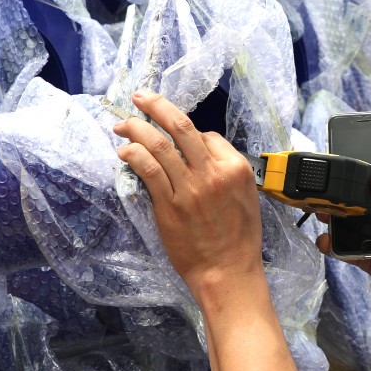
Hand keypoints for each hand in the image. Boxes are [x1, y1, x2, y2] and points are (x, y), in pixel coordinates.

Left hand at [112, 91, 263, 300]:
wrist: (227, 272)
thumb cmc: (238, 241)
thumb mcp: (246, 198)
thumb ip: (226, 172)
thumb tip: (203, 152)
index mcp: (236, 168)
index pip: (206, 135)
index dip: (185, 133)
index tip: (171, 135)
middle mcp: (213, 172)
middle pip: (180, 127)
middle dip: (156, 106)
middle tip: (139, 97)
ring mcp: (189, 188)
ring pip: (159, 144)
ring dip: (136, 128)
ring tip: (123, 124)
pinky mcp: (169, 204)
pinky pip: (148, 169)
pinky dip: (134, 155)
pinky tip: (124, 151)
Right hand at [321, 171, 370, 325]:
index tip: (352, 156)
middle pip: (360, 196)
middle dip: (344, 192)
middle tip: (329, 187)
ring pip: (348, 221)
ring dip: (334, 217)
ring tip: (322, 211)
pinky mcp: (365, 255)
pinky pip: (343, 248)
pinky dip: (332, 244)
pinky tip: (325, 240)